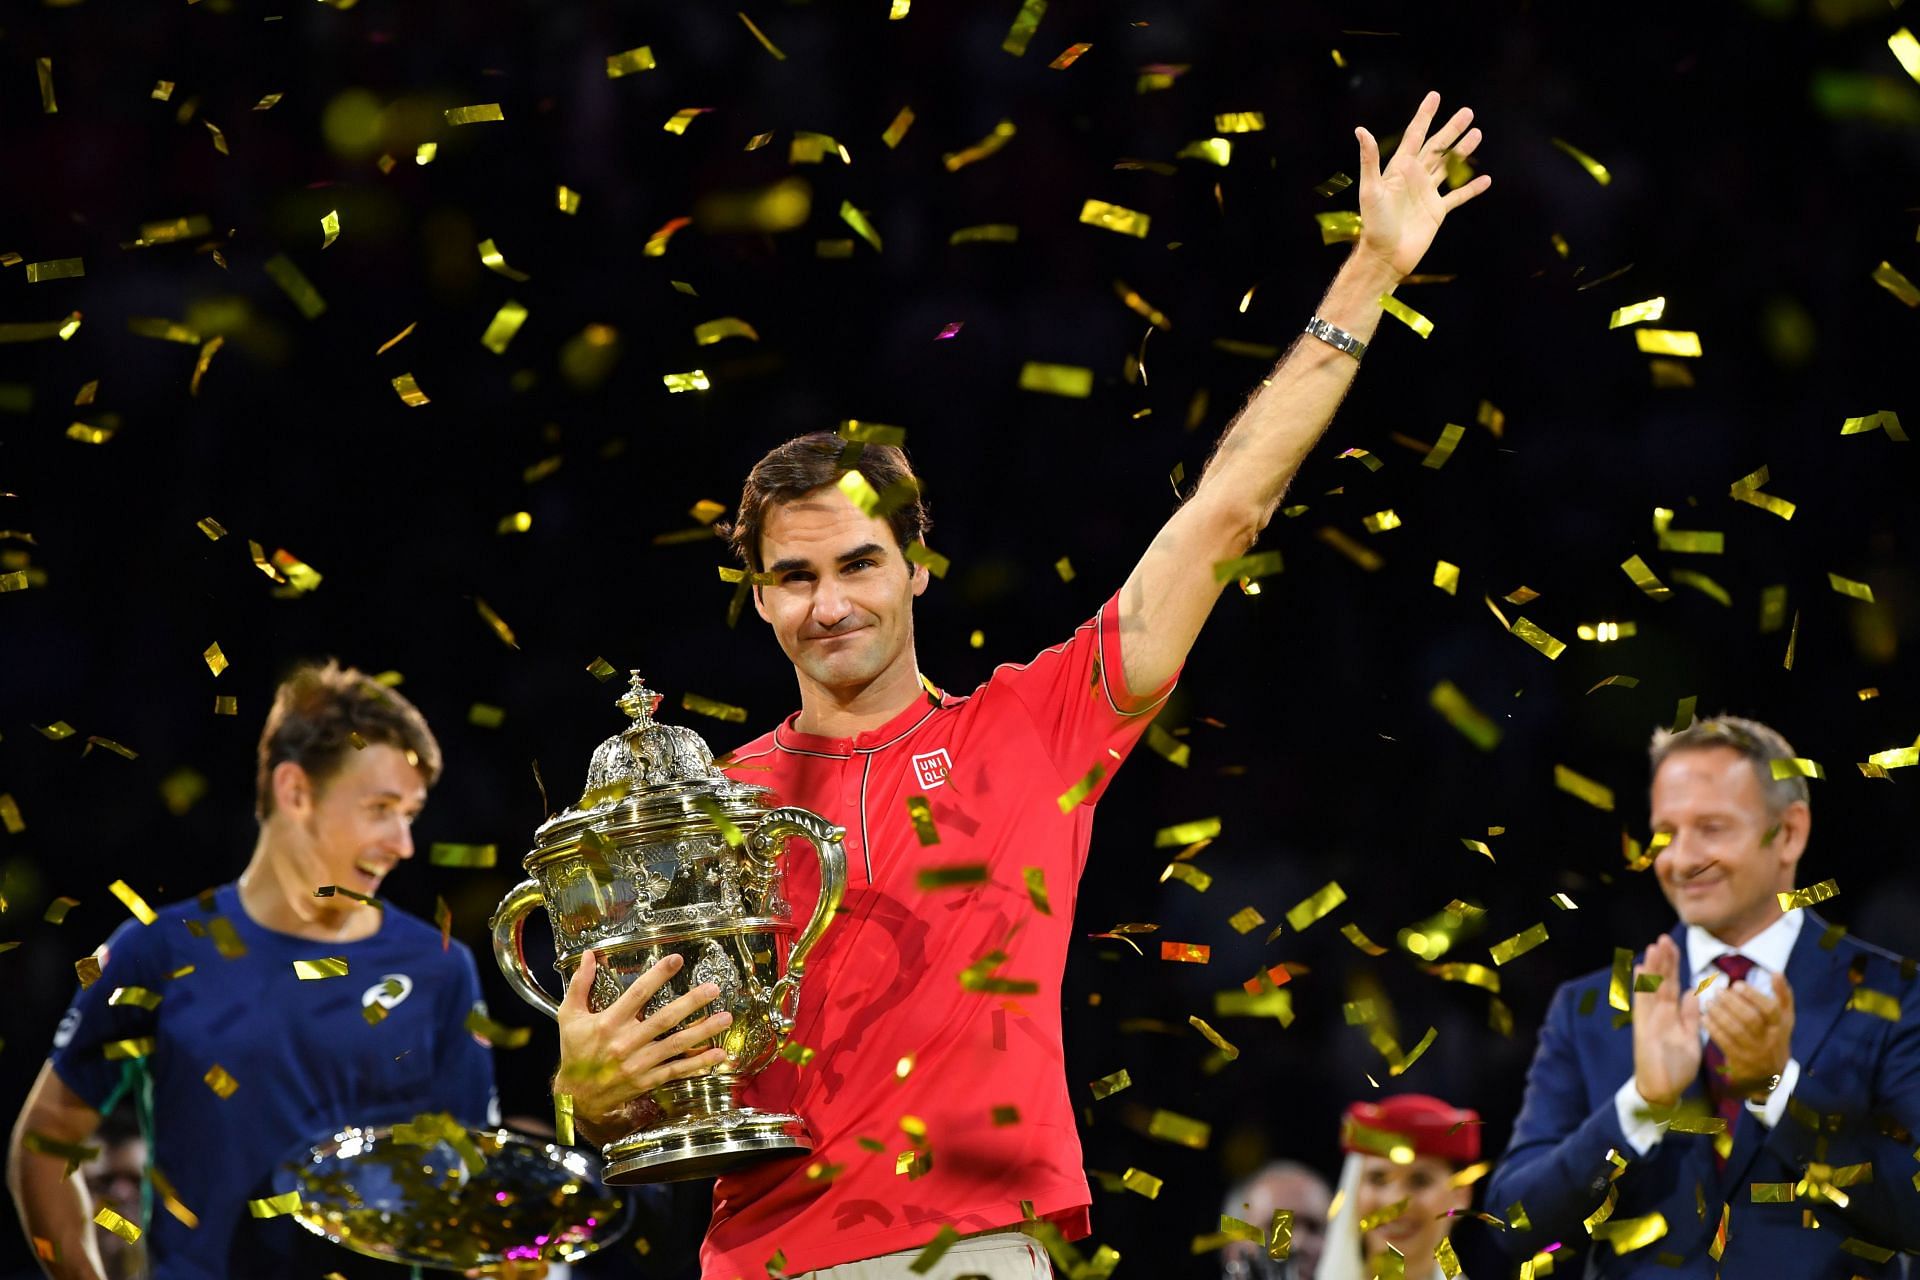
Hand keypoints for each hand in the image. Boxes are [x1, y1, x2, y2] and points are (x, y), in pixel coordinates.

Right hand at [555, 949, 731, 1143]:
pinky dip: (698, 1063)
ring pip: (676, 1045)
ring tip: (725, 1018)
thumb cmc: (574, 1051)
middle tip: (713, 989)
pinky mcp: (647, 1080)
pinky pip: (676, 1070)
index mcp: (608, 1023)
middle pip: (664, 1019)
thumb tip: (588, 955)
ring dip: (703, 1031)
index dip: (658, 975)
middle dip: (691, 1003)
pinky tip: (718, 1054)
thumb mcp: (569, 1016)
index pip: (637, 993)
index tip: (677, 959)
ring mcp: (639, 1063)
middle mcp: (626, 1042)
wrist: (576, 1096)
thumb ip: (579, 984)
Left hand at [1353, 90, 1492, 280]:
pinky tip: (1485, 180)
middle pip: (1436, 147)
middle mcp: (1414, 178)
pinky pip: (1458, 197)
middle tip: (1468, 112)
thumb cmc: (1374, 224)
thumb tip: (1361, 130)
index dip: (1424, 116)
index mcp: (1399, 169)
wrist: (1386, 256)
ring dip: (1463, 151)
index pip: (1414, 136)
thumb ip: (1369, 160)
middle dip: (1451, 130)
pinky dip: (1471, 189)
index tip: (1435, 96)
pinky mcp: (1436, 212)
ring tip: (1478, 134)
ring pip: (1448, 167)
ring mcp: (1426, 194)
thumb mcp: (1370, 189)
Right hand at [1631, 935, 1701, 1110]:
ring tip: (1654, 947)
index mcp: (1672, 1015)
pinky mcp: (1643, 1026)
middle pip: (1661, 981)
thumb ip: (1691, 1017)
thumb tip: (1695, 993)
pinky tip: (1641, 969)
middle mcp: (1659, 1013)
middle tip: (1663, 939)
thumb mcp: (1691, 1039)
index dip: (1673, 967)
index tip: (1673, 947)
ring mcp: (1650, 1019)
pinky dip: (1641, 985)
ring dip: (1653, 968)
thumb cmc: (1676, 1067)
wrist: (1662, 1090)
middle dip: (1663, 961)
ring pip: (1652, 988)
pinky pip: (1642, 1002)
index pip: (1673, 985)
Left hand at [1706, 970, 1794, 1100]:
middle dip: (1732, 1003)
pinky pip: (1725, 1043)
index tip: (1736, 984)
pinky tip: (1704, 1017)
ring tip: (1709, 1002)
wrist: (1770, 1073)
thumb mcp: (1784, 1018)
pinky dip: (1713, 1029)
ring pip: (1736, 1031)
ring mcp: (1755, 1051)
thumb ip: (1783, 995)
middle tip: (1718, 991)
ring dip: (1720, 1014)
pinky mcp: (1740, 1061)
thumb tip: (1777, 972)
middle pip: (1751, 1019)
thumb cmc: (1774, 1035)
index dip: (1753, 995)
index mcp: (1782, 1025)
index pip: (1770, 1009)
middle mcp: (1770, 1039)